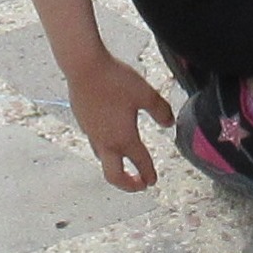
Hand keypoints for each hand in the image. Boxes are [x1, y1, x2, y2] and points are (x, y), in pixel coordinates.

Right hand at [68, 49, 175, 187]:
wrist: (83, 67)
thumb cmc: (115, 80)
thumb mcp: (146, 94)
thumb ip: (161, 111)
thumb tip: (169, 124)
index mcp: (124, 138)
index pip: (140, 162)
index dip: (149, 174)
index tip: (152, 181)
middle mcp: (106, 141)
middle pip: (114, 176)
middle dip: (128, 184)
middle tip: (139, 184)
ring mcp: (91, 133)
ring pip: (103, 159)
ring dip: (116, 166)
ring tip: (124, 163)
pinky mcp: (83, 122)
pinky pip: (95, 144)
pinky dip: (105, 149)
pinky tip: (109, 137)